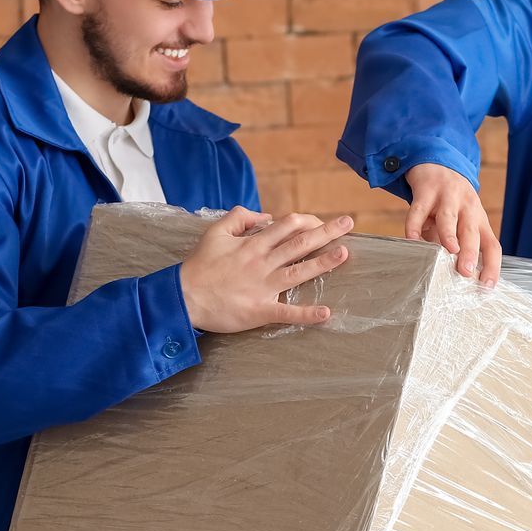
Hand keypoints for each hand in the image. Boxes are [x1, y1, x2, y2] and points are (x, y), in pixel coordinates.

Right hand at [179, 207, 353, 333]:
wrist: (183, 297)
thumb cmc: (199, 265)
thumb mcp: (215, 232)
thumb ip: (239, 217)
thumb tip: (265, 215)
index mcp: (253, 244)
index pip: (287, 226)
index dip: (308, 221)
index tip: (321, 221)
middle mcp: (262, 262)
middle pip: (299, 244)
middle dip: (326, 232)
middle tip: (348, 223)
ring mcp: (263, 287)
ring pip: (298, 272)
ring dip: (323, 263)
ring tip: (345, 253)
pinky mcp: (260, 310)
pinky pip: (286, 312)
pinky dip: (306, 314)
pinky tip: (326, 313)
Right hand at [403, 164, 499, 285]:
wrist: (438, 163)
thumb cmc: (451, 202)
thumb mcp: (460, 221)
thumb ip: (457, 244)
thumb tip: (454, 275)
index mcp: (479, 220)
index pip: (492, 245)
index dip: (492, 266)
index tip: (487, 286)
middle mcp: (467, 208)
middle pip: (472, 232)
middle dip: (470, 253)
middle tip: (467, 272)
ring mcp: (447, 198)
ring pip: (449, 218)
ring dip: (449, 235)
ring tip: (449, 251)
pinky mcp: (426, 191)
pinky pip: (419, 210)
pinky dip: (414, 226)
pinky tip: (412, 240)